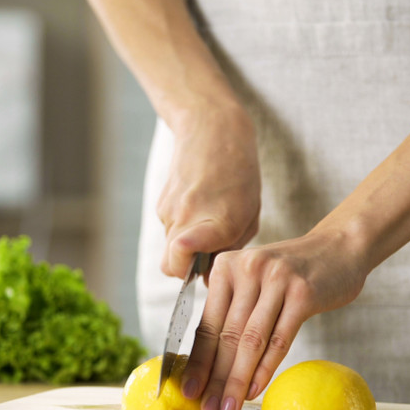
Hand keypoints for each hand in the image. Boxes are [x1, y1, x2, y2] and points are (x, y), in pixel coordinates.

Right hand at [158, 106, 260, 277]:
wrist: (213, 130)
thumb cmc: (240, 174)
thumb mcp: (249, 215)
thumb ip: (230, 248)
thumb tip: (207, 278)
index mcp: (217, 222)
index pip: (181, 258)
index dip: (187, 273)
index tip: (201, 272)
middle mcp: (187, 217)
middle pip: (170, 266)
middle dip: (184, 270)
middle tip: (207, 256)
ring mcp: (170, 210)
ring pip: (169, 248)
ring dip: (185, 247)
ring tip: (207, 223)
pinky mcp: (161, 203)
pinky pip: (169, 229)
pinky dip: (181, 228)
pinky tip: (198, 208)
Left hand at [178, 227, 371, 409]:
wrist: (339, 246)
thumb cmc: (293, 270)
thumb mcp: (254, 278)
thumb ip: (232, 307)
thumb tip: (209, 360)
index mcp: (226, 267)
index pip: (208, 324)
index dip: (197, 362)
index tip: (189, 390)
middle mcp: (248, 269)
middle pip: (226, 336)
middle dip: (215, 379)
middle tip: (208, 409)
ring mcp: (276, 280)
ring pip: (250, 341)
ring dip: (236, 380)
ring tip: (228, 407)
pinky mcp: (303, 293)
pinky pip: (279, 339)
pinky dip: (265, 369)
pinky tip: (254, 389)